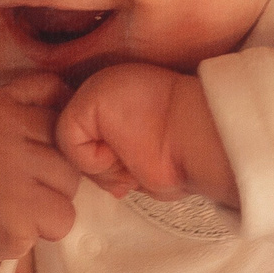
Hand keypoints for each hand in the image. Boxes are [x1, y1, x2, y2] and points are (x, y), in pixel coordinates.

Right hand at [0, 73, 79, 261]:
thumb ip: (35, 95)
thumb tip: (76, 95)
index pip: (60, 109)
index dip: (49, 139)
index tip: (20, 153)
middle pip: (68, 152)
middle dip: (53, 173)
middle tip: (16, 184)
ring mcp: (6, 176)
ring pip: (71, 185)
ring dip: (52, 201)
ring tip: (17, 204)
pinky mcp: (14, 217)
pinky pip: (64, 219)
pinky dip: (47, 228)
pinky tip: (17, 224)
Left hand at [56, 63, 238, 208]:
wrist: (204, 137)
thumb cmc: (187, 154)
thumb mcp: (147, 154)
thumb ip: (122, 155)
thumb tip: (110, 182)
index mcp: (124, 99)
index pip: (89, 138)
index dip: (104, 164)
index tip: (132, 171)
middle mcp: (107, 91)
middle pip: (77, 144)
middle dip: (102, 169)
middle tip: (133, 168)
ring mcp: (96, 90)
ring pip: (69, 145)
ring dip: (101, 167)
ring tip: (134, 158)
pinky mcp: (88, 99)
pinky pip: (69, 140)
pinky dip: (93, 159)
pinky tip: (124, 152)